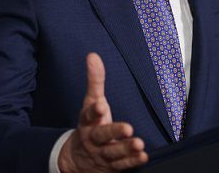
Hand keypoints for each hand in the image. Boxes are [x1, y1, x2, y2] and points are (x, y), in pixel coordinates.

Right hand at [58, 53, 148, 171]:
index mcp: (88, 122)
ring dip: (126, 148)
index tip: (101, 105)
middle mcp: (93, 139)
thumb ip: (95, 81)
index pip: (88, 115)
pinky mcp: (111, 166)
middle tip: (128, 128)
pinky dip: (131, 161)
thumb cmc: (90, 125)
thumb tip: (93, 55)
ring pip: (112, 152)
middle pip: (101, 136)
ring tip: (138, 143)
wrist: (75, 160)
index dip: (94, 111)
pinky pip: (121, 165)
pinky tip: (142, 155)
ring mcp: (101, 154)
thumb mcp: (91, 103)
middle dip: (113, 132)